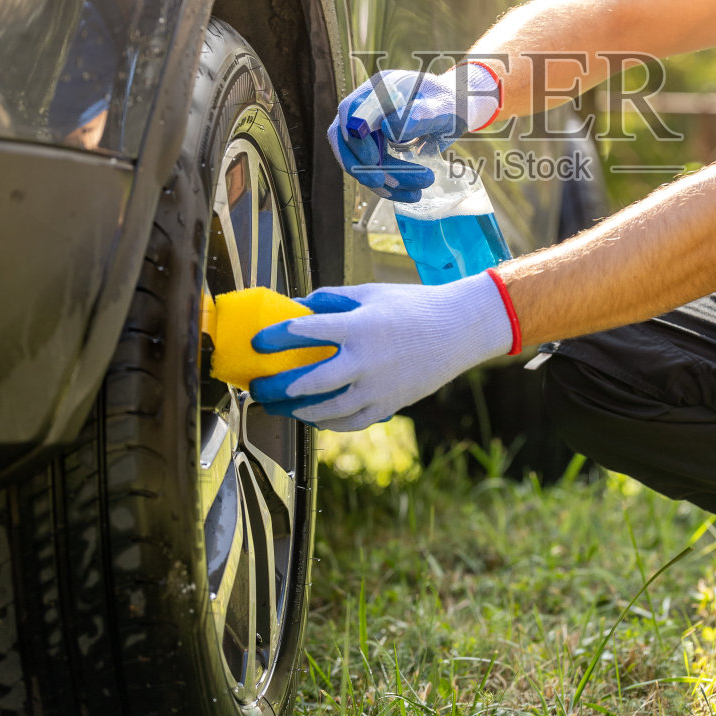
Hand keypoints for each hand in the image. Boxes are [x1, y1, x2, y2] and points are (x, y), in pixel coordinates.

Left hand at [247, 271, 517, 429]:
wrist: (459, 329)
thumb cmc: (414, 306)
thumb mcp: (372, 293)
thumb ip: (333, 299)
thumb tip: (299, 306)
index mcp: (359, 327)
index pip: (303, 332)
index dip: (274, 337)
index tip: (257, 342)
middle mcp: (365, 361)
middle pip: (306, 382)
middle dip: (274, 387)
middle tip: (257, 386)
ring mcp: (377, 388)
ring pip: (324, 410)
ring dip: (294, 411)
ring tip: (278, 407)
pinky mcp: (389, 405)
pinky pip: (349, 422)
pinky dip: (326, 422)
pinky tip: (313, 417)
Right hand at [328, 63, 501, 202]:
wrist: (455, 109)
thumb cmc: (449, 102)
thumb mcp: (441, 107)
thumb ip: (418, 114)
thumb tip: (387, 129)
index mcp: (379, 89)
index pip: (351, 112)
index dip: (356, 137)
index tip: (372, 159)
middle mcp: (367, 109)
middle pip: (347, 141)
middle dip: (363, 167)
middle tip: (385, 183)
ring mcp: (368, 130)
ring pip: (360, 162)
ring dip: (382, 182)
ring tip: (416, 192)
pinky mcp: (375, 149)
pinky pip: (374, 171)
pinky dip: (390, 188)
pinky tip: (412, 195)